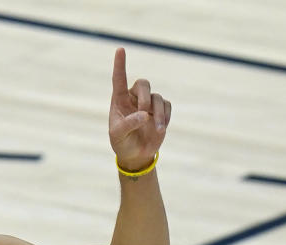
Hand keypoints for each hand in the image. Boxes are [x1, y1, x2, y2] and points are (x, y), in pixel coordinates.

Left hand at [108, 47, 170, 170]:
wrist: (136, 154)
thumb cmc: (122, 143)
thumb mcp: (118, 136)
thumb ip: (128, 124)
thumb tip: (144, 114)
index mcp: (119, 100)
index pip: (119, 79)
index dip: (120, 64)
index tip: (120, 49)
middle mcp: (134, 98)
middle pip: (143, 84)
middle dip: (145, 97)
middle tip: (144, 112)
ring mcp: (148, 103)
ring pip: (157, 97)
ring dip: (158, 114)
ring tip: (156, 129)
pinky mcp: (161, 110)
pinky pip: (167, 106)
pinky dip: (165, 117)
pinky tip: (160, 128)